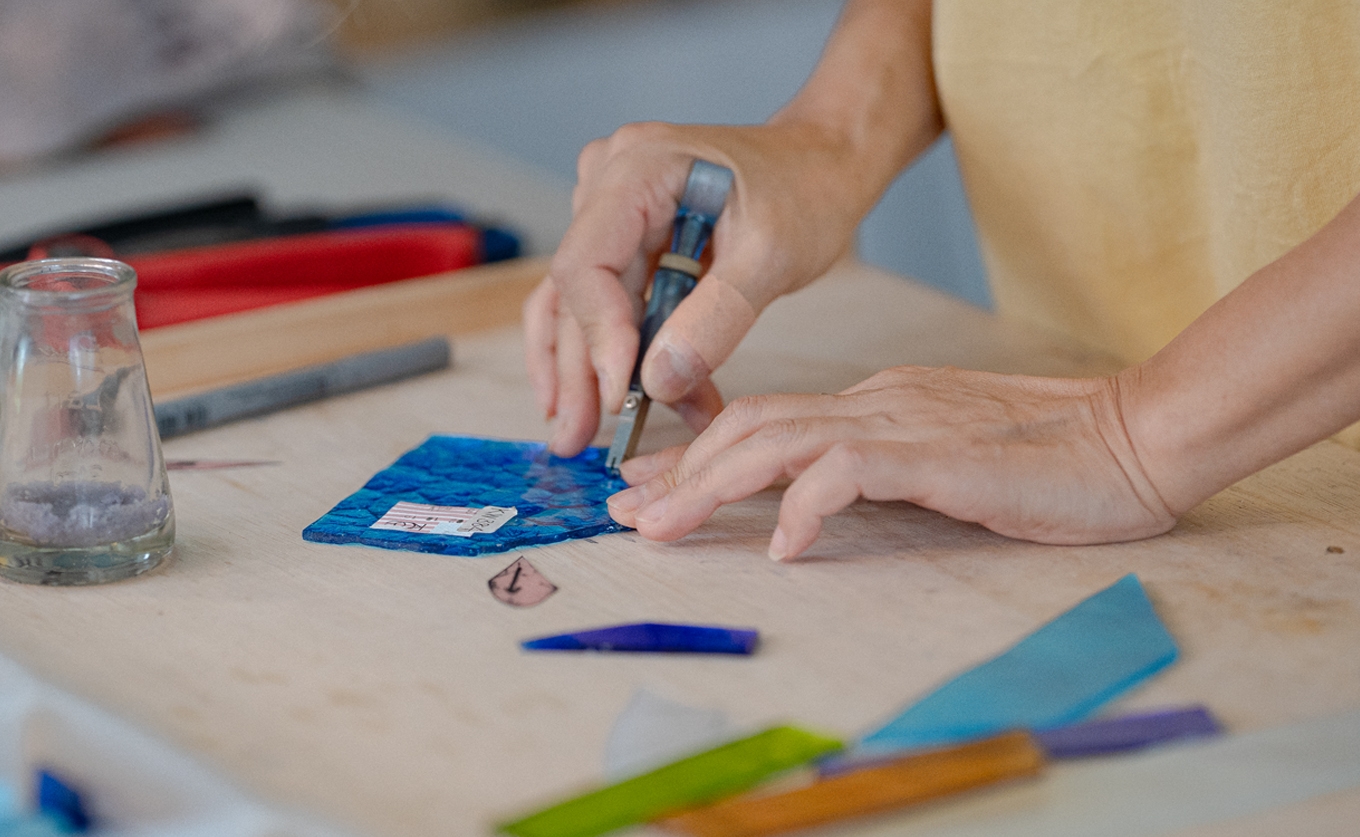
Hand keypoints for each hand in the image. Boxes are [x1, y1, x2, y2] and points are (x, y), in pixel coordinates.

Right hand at [525, 119, 872, 455]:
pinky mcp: (624, 236)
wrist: (822, 166)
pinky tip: (613, 401)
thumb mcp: (772, 257)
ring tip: (581, 435)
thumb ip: (716, 319)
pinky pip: (604, 301)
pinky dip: (616, 353)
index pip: (587, 262)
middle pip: (575, 290)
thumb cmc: (807, 191)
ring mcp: (610, 207)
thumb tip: (658, 382)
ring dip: (586, 371)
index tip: (622, 395)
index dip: (599, 335)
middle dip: (582, 370)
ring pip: (578, 302)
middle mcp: (609, 179)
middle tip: (579, 439)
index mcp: (640, 166)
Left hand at [606, 366, 1178, 559]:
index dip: (697, 455)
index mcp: (874, 402)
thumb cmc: (1048, 461)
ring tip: (660, 527)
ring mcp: (903, 422)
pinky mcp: (937, 454)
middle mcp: (875, 402)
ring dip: (710, 485)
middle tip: (624, 511)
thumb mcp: (940, 461)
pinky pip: (848, 471)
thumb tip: (810, 504)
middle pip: (750, 424)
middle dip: (678, 469)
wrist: (1136, 439)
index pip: (763, 418)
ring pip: (777, 439)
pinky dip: (804, 505)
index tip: (648, 489)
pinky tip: (782, 545)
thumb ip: (878, 470)